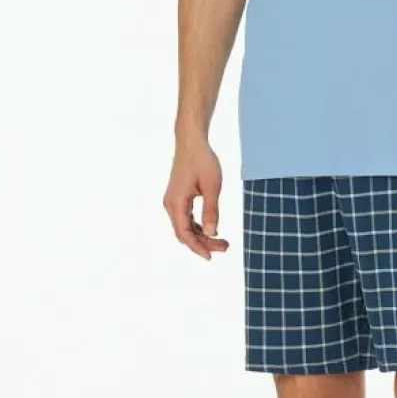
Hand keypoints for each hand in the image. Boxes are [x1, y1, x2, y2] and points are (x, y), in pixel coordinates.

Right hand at [163, 136, 229, 260]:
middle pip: (184, 233)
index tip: (211, 256)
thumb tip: (211, 233)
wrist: (191, 141)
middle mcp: (170, 204)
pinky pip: (186, 218)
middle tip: (225, 246)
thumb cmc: (202, 160)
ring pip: (185, 227)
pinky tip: (211, 228)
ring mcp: (173, 201)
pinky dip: (197, 226)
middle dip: (203, 243)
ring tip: (222, 241)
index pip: (185, 233)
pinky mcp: (178, 197)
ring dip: (201, 235)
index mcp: (176, 202)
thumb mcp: (212, 187)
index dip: (198, 247)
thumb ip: (211, 211)